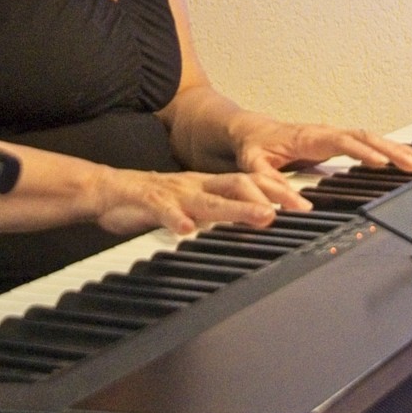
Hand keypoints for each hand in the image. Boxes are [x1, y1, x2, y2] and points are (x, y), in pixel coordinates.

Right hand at [91, 166, 290, 239]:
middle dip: (269, 197)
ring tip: (263, 216)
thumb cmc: (152, 202)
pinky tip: (186, 230)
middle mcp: (195, 185)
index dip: (277, 192)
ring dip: (238, 209)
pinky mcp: (147, 201)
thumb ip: (217, 212)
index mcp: (207, 185)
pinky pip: (163, 209)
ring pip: (209, 198)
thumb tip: (251, 223)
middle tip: (296, 210)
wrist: (106, 190)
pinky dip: (175, 219)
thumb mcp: (191, 206)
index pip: (249, 182)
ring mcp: (173, 192)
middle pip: (238, 184)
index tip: (305, 207)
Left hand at [229, 115, 411, 206]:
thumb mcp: (253, 166)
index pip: (341, 141)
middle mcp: (326, 132)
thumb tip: (294, 205)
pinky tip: (405, 157)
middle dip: (390, 149)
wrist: (249, 130)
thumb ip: (270, 184)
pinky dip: (388, 148)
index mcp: (309, 137)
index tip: (380, 162)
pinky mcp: (337, 141)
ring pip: (370, 138)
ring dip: (395, 149)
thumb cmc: (254, 147)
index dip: (362, 151)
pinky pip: (367, 142)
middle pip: (364, 137)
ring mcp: (333, 135)